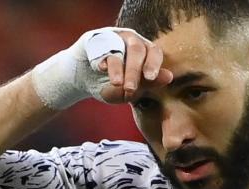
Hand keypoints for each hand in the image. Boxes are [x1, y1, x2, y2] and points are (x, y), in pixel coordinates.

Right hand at [30, 28, 173, 110]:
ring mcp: (111, 37)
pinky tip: (101, 69)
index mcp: (142, 50)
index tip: (150, 78)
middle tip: (130, 89)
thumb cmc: (106, 84)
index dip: (153, 63)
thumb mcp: (126, 91)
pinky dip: (102, 59)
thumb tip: (169, 77)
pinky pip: (100, 47)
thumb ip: (146, 85)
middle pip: (137, 50)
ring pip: (119, 48)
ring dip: (119, 68)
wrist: (79, 79)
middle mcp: (129, 40)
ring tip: (116, 84)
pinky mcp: (94, 39)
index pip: (153, 52)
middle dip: (134, 71)